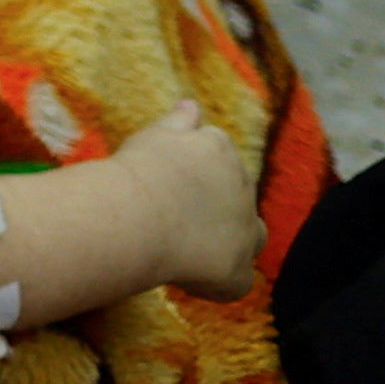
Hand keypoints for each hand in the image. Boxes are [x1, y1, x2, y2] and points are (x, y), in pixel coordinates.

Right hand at [0, 99, 266, 324]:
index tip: (176, 184)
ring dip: (222, 241)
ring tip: (184, 246)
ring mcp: (245, 233)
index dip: (200, 175)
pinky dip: (214, 281)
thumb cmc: (140, 169)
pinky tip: (185, 276)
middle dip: (215, 207)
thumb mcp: (158, 135)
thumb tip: (192, 103)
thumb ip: (180, 121)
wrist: (139, 214)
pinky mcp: (236, 273)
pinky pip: (232, 281)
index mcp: (221, 151)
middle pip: (236, 200)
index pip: (221, 160)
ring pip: (245, 239)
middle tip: (174, 215)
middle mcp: (243, 190)